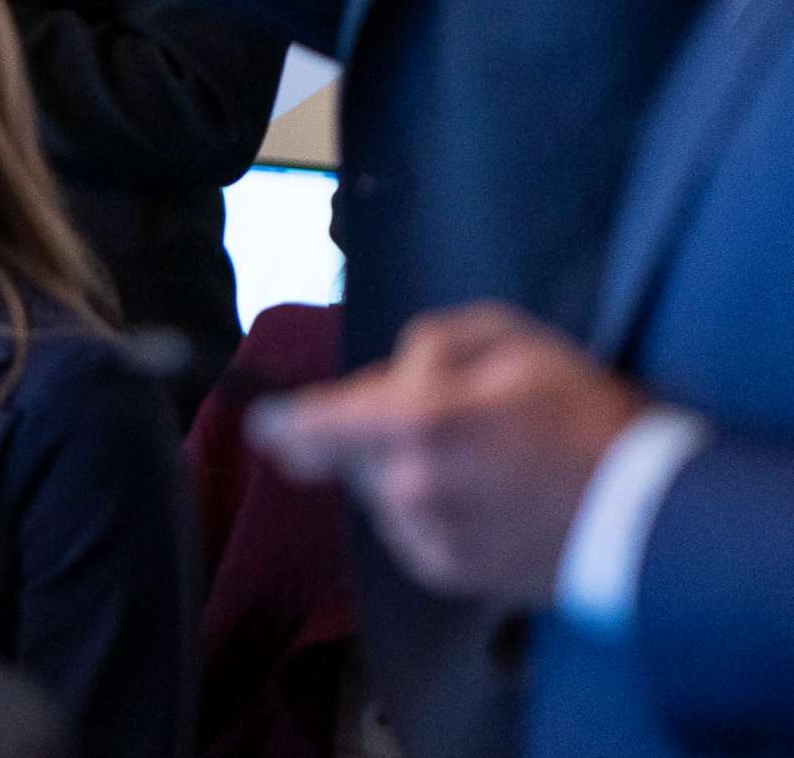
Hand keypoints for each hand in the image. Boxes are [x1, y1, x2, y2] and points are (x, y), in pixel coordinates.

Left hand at [249, 303, 648, 605]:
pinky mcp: (446, 571)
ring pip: (384, 488)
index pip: (322, 423)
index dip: (288, 422)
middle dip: (381, 430)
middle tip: (451, 419)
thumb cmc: (584, 418)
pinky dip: (432, 506)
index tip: (266, 424)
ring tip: (485, 460)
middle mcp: (410, 486)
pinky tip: (488, 495)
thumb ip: (432, 344)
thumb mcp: (514, 341)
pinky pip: (412, 525)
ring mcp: (426, 535)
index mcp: (419, 423)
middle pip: (354, 451)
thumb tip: (391, 376)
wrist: (646, 515)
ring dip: (409, 468)